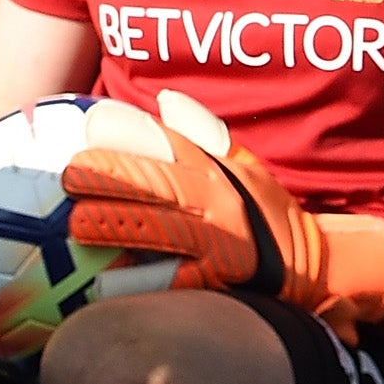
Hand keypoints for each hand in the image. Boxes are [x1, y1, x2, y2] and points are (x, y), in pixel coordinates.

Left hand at [62, 90, 383, 340]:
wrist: (314, 266)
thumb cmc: (266, 212)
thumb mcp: (243, 165)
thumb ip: (204, 132)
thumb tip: (168, 101)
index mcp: (218, 168)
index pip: (169, 143)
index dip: (128, 133)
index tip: (89, 127)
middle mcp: (219, 201)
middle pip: (158, 183)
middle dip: (112, 177)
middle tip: (68, 175)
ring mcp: (220, 243)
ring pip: (162, 229)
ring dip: (119, 225)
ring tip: (78, 223)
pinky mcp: (220, 283)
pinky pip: (175, 280)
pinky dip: (143, 280)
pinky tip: (108, 280)